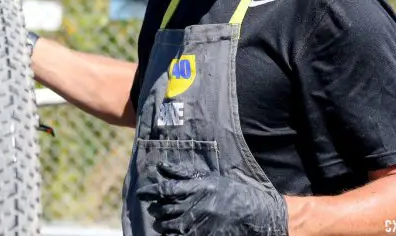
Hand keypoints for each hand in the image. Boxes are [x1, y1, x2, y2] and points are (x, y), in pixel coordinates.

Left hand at [136, 162, 288, 235]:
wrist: (254, 212)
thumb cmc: (230, 191)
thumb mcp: (209, 178)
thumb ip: (183, 174)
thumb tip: (162, 166)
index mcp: (200, 187)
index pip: (169, 188)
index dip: (152, 191)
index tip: (141, 193)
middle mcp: (200, 203)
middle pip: (168, 208)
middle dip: (157, 209)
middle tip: (153, 208)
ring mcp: (203, 221)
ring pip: (173, 225)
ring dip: (163, 224)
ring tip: (161, 222)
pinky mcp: (206, 234)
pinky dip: (175, 234)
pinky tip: (172, 232)